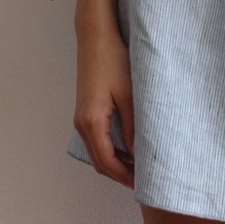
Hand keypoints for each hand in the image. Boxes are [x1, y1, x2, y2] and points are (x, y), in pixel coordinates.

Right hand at [73, 22, 136, 187]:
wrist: (96, 39)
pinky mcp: (85, 112)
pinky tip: (128, 150)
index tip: (142, 184)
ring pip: (97, 153)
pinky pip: (96, 141)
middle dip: (120, 174)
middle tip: (144, 180)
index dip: (124, 176)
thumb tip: (139, 154)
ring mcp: (81, 119)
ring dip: (115, 163)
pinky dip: (111, 151)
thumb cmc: (113, 61)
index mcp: (91, 122)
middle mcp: (81, 124)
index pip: (107, 162)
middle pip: (99, 162)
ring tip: (139, 167)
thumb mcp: (129, 96)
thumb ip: (133, 127)